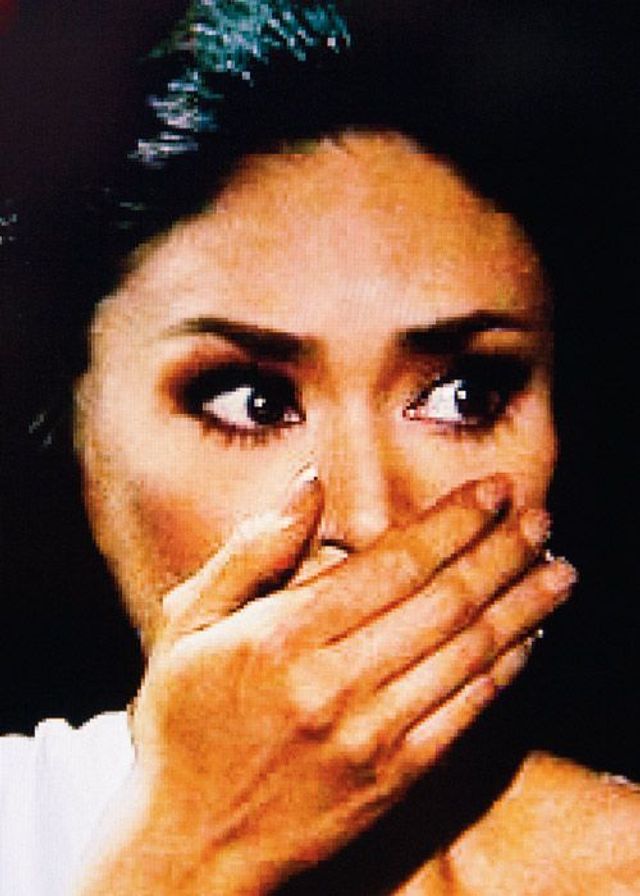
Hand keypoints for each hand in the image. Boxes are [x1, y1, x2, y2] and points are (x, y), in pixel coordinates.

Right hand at [79, 471, 574, 894]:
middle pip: (443, 601)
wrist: (193, 844)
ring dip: (521, 605)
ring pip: (468, 653)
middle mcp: (334, 684)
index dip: (452, 521)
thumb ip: (252, 550)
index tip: (491, 490)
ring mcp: (371, 736)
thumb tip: (309, 485)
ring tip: (558, 569)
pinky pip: (467, 713)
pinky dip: (505, 670)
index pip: (393, 562)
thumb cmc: (185, 725)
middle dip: (500, 551)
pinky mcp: (394, 778)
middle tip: (538, 516)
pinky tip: (530, 638)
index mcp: (283, 636)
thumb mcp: (189, 626)